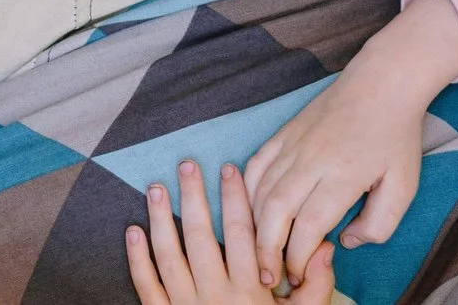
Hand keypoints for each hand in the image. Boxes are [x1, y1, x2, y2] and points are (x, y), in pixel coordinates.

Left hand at [129, 160, 333, 304]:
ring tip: (155, 187)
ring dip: (160, 218)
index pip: (242, 234)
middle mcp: (215, 294)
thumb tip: (325, 246)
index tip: (230, 169)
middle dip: (194, 197)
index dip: (236, 199)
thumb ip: (315, 286)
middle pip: (201, 235)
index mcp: (249, 291)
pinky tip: (132, 230)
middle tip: (187, 164)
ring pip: (169, 254)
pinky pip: (146, 285)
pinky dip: (137, 257)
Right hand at [244, 0, 453, 287]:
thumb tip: (345, 241)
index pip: (310, 224)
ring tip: (256, 249)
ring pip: (260, 189)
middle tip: (266, 274)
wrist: (381, 83)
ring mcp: (293, 144)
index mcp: (344, 175)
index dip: (298, 255)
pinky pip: (255, 165)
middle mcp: (312, 160)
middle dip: (266, 247)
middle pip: (275, 210)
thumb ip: (379, 223)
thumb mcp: (404, 186)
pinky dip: (246, 191)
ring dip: (254, 224)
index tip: (296, 276)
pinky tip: (249, 210)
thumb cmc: (395, 137)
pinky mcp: (283, 134)